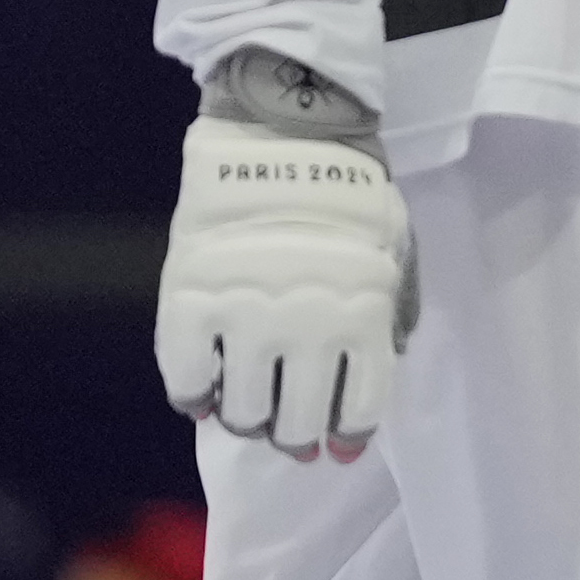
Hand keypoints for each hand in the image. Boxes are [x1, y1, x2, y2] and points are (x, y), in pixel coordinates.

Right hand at [156, 114, 410, 457]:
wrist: (284, 130)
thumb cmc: (350, 194)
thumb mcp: (394, 252)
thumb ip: (387, 317)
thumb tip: (367, 384)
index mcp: (363, 315)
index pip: (360, 407)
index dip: (347, 437)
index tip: (337, 449)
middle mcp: (305, 327)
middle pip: (297, 423)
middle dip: (295, 438)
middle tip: (289, 433)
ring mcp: (244, 316)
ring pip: (241, 412)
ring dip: (246, 420)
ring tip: (248, 407)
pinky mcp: (190, 300)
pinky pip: (185, 379)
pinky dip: (194, 397)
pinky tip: (204, 392)